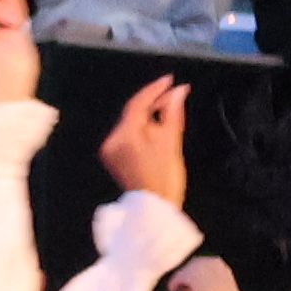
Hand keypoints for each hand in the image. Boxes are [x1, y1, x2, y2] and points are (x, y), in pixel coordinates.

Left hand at [97, 75, 191, 209]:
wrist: (155, 209)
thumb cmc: (164, 178)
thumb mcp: (171, 142)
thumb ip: (172, 113)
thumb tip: (178, 91)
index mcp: (123, 136)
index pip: (137, 104)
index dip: (155, 89)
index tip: (170, 80)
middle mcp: (112, 141)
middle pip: (134, 113)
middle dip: (155, 105)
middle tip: (175, 97)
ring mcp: (112, 151)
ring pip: (133, 124)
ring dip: (151, 118)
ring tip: (171, 117)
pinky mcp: (115, 159)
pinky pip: (130, 136)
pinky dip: (144, 131)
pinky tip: (159, 132)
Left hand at [170, 259, 242, 290]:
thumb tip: (184, 286)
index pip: (217, 265)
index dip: (200, 267)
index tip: (187, 277)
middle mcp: (228, 286)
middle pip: (209, 262)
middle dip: (190, 268)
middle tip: (178, 281)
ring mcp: (219, 288)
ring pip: (198, 267)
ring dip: (183, 274)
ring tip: (174, 287)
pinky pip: (190, 276)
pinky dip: (178, 279)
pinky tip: (172, 290)